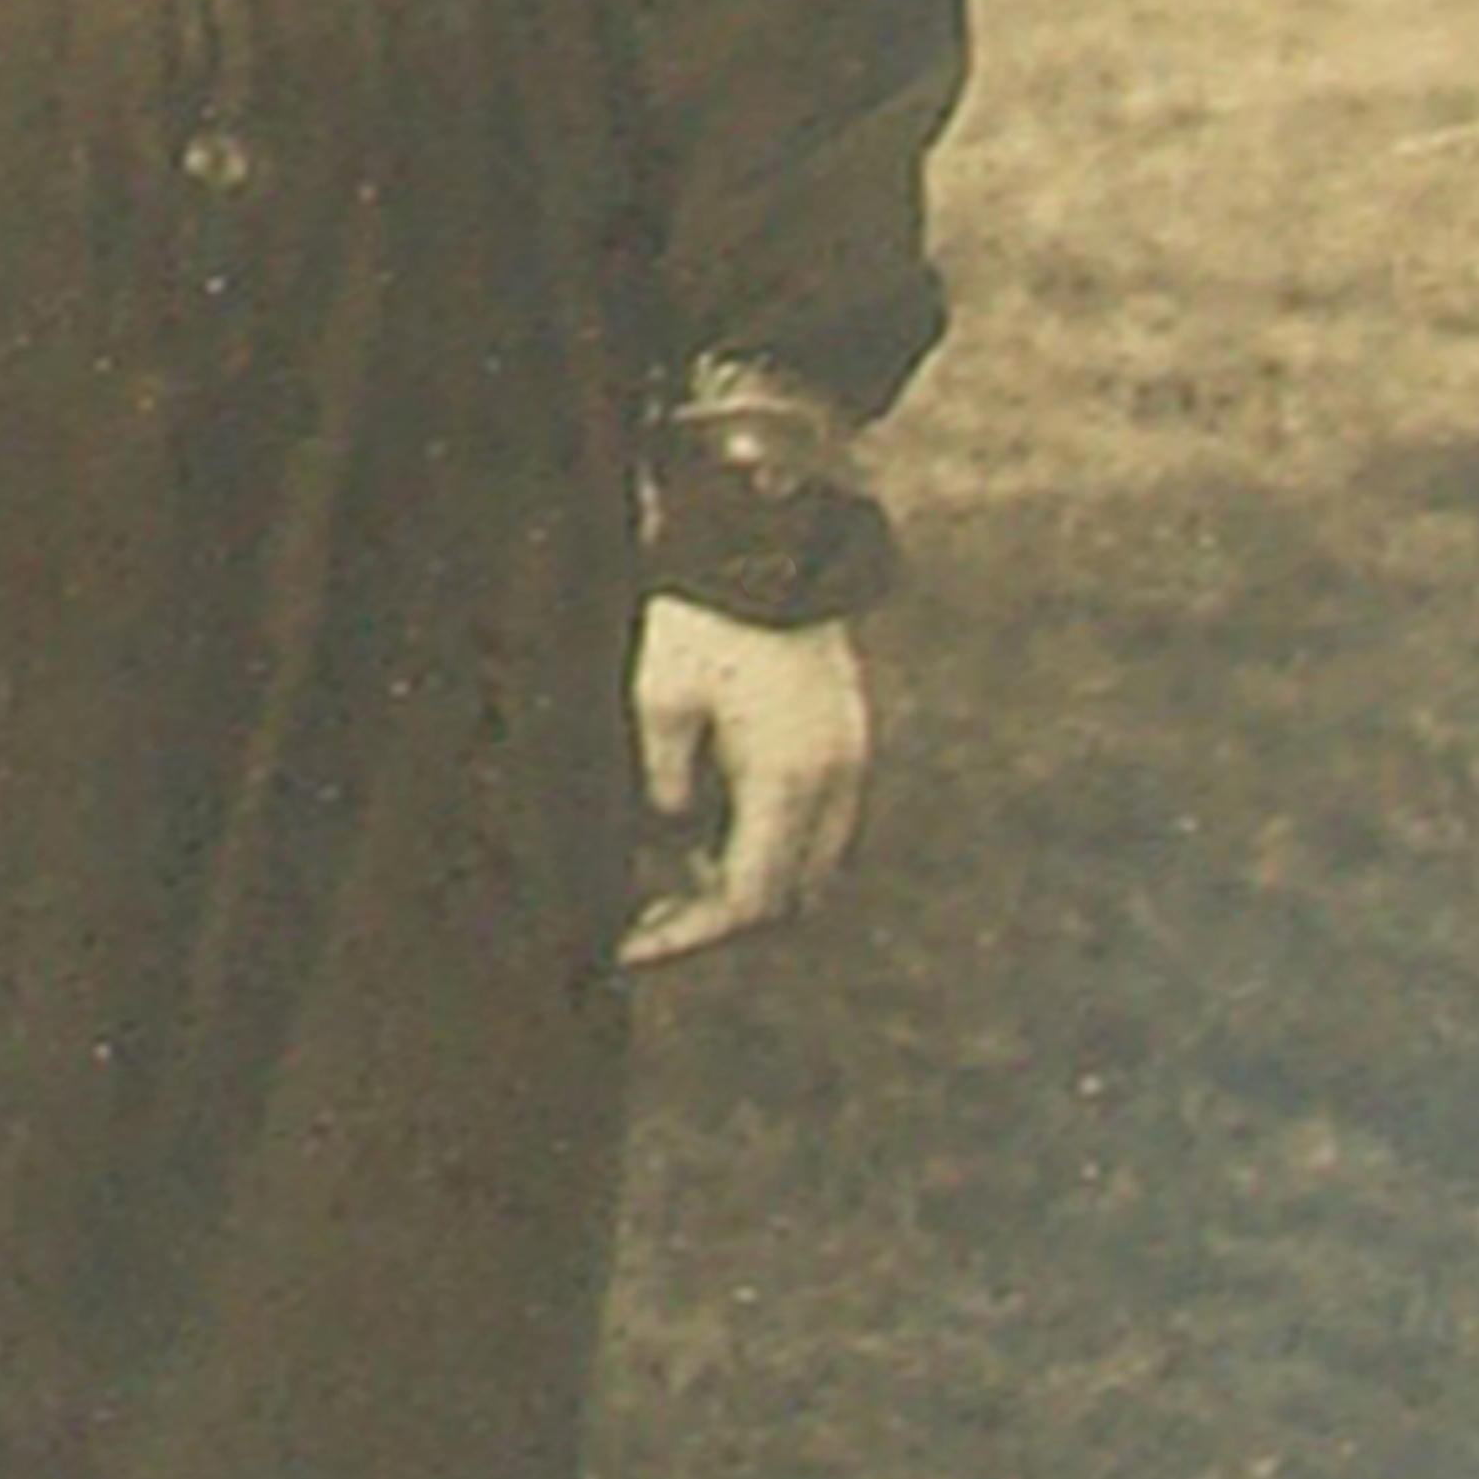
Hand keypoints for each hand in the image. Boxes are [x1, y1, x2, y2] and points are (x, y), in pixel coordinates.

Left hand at [620, 596, 871, 967]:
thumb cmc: (699, 611)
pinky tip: (709, 830)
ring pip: (808, 868)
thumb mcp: (657, 699)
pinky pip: (815, 825)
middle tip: (645, 919)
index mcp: (786, 777)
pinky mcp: (847, 735)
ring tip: (669, 877)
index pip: (747, 902)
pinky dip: (769, 845)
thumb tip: (673, 847)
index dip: (686, 935)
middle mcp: (833, 779)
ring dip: (747, 885)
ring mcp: (850, 757)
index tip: (628, 947)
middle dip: (717, 920)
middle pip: (787, 899)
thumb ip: (665, 790)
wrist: (760, 532)